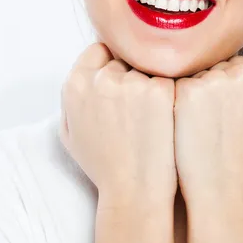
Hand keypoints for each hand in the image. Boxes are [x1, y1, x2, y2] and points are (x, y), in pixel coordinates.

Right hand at [59, 42, 176, 204]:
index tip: (122, 84)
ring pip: (149, 67)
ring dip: (153, 83)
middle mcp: (101, 79)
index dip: (112, 66)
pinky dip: (172, 92)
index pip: (99, 50)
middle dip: (133, 74)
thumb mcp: (70, 132)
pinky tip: (170, 114)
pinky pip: (169, 78)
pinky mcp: (161, 90)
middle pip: (125, 58)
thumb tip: (86, 72)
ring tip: (155, 115)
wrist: (135, 192)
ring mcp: (132, 83)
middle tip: (140, 105)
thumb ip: (73, 97)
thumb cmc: (104, 165)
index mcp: (76, 85)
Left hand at [174, 54, 242, 201]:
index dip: (228, 88)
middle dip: (211, 86)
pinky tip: (182, 124)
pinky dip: (176, 103)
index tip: (225, 109)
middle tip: (209, 119)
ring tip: (197, 125)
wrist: (223, 186)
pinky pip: (177, 86)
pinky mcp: (189, 90)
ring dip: (193, 93)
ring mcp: (216, 79)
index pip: (240, 65)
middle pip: (218, 66)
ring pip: (196, 74)